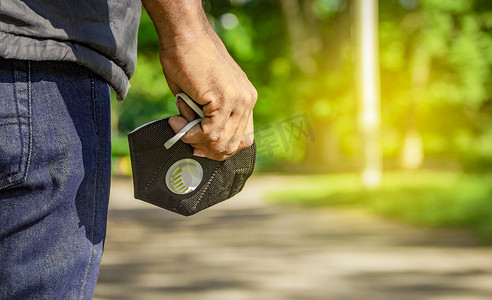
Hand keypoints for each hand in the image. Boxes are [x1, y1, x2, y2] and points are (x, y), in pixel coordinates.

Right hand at [160, 25, 256, 160]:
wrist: (184, 34)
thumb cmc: (189, 59)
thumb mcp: (204, 95)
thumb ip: (207, 117)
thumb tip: (198, 139)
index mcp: (245, 98)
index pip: (243, 138)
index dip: (222, 149)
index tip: (201, 148)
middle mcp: (247, 100)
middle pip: (232, 144)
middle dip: (206, 148)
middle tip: (186, 139)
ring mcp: (238, 100)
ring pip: (220, 140)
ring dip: (195, 139)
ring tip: (179, 122)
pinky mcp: (224, 99)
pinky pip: (209, 131)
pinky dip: (189, 133)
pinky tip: (177, 121)